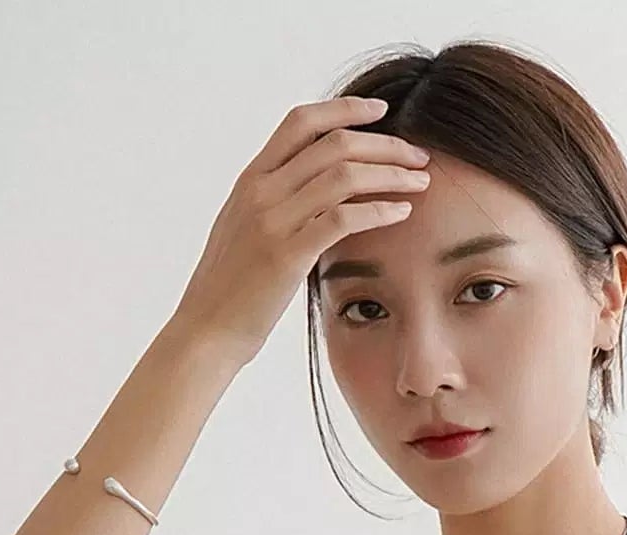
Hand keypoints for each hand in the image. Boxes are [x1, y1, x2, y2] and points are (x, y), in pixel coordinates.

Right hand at [170, 93, 431, 359]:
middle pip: (333, 143)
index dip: (344, 109)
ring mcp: (272, 221)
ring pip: (343, 174)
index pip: (301, 122)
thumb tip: (311, 195)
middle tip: (418, 155)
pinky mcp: (287, 255)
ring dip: (391, 173)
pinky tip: (402, 213)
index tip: (381, 111)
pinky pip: (343, 218)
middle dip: (384, 144)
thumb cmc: (230, 291)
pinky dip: (380, 210)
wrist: (206, 332)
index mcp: (251, 179)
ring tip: (421, 182)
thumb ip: (275, 205)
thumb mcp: (245, 232)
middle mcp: (261, 191)